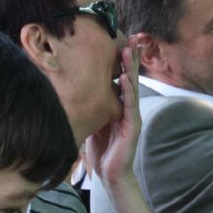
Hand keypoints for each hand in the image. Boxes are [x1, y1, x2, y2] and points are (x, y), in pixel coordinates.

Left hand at [86, 37, 141, 185]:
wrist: (111, 174)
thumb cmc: (103, 151)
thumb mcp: (95, 123)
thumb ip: (94, 108)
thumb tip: (80, 92)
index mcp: (120, 107)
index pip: (122, 80)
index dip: (122, 63)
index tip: (120, 43)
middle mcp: (129, 109)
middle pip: (130, 79)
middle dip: (130, 59)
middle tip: (130, 39)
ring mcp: (132, 116)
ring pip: (133, 88)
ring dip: (130, 69)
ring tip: (127, 51)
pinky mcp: (133, 126)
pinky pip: (130, 105)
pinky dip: (128, 91)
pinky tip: (126, 78)